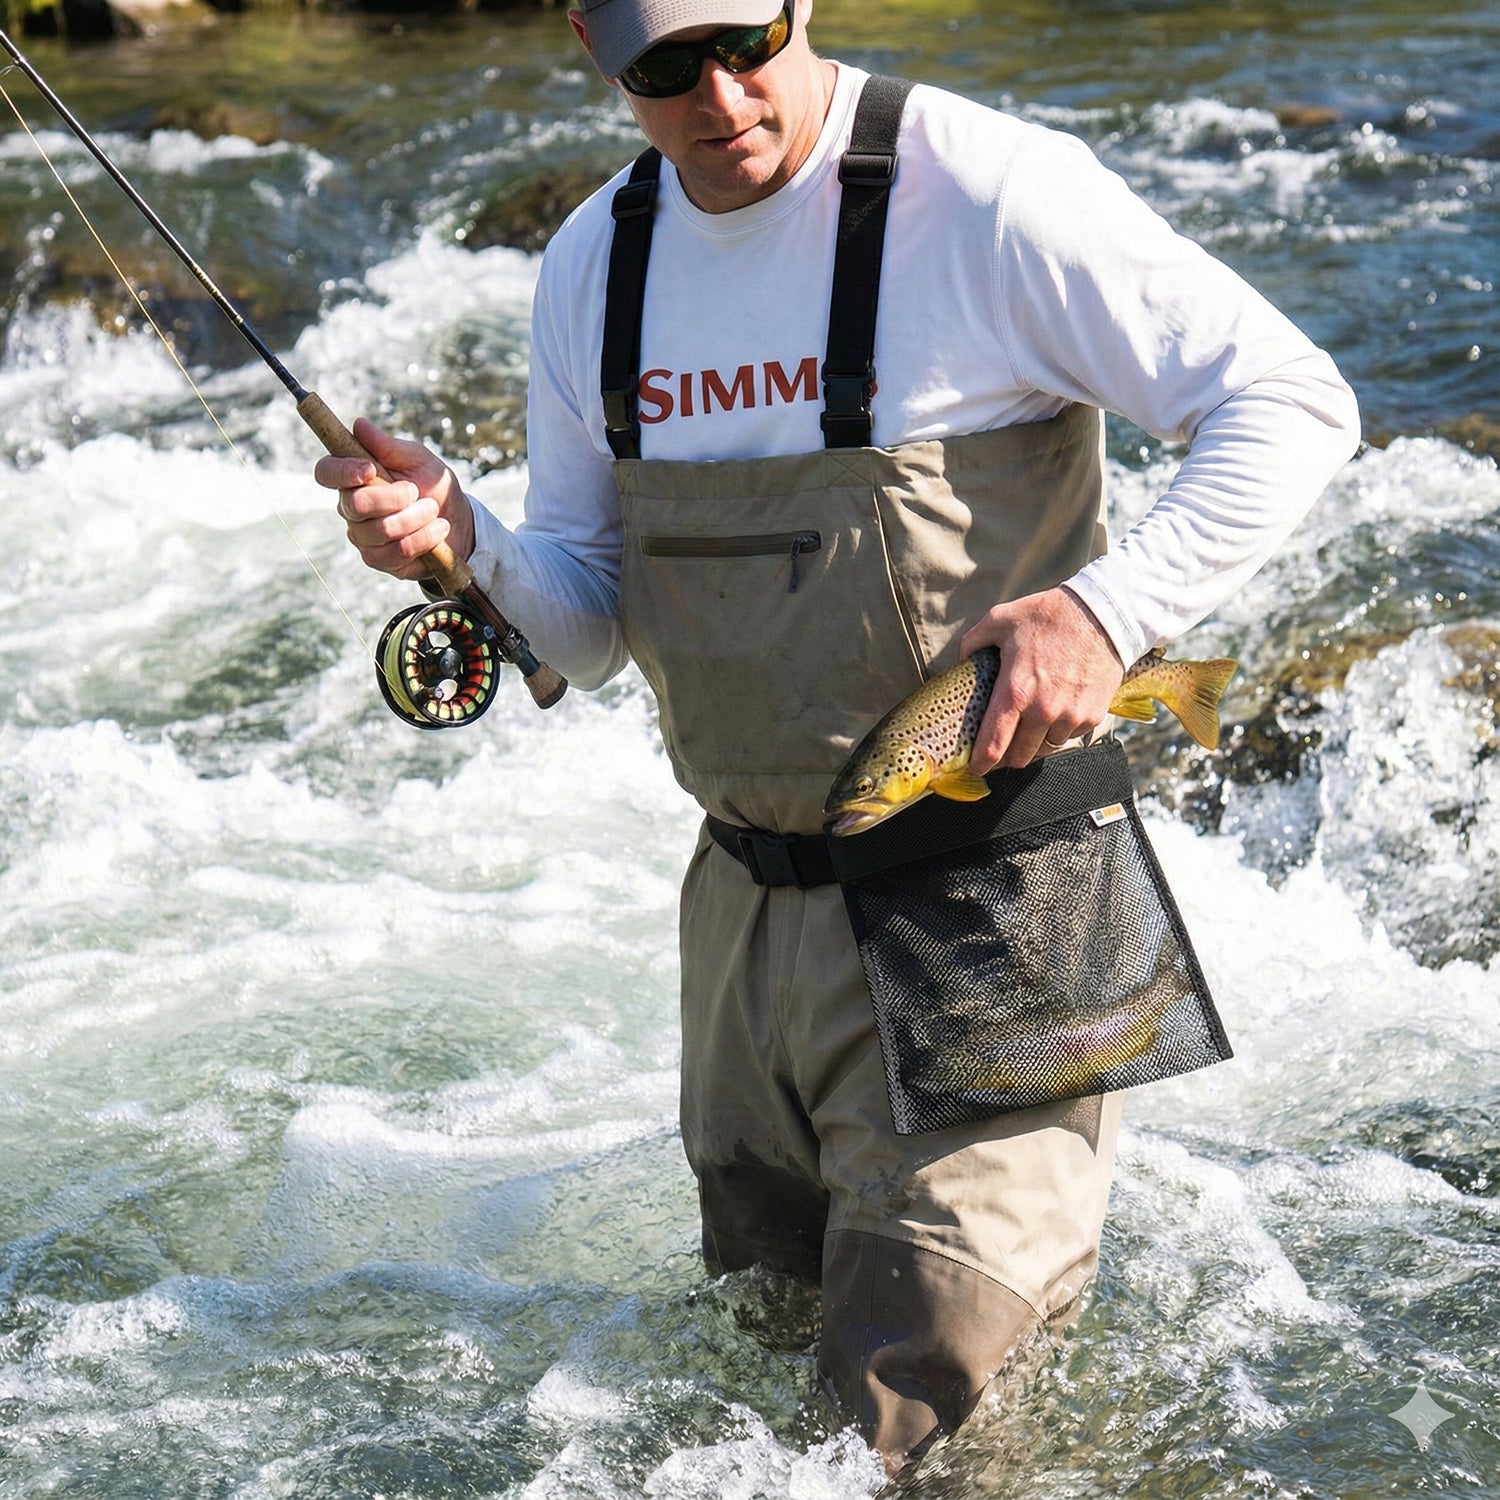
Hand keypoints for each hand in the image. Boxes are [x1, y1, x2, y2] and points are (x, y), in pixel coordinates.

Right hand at [312, 419, 475, 580]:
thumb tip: (359, 425)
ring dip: (416, 517)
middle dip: (393, 497)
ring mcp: (363, 537)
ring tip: (432, 509)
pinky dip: (425, 538)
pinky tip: (438, 529)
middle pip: (354, 504)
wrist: (458, 522)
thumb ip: (388, 445)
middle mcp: (351, 508)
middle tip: (416, 492)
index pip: (326, 472)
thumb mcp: (417, 459)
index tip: (370, 469)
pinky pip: (398, 552)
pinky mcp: (380, 560)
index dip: (342, 471)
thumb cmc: (433, 486)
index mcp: (353, 478)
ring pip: (381, 529)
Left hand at [959, 586, 1124, 772]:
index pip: (993, 745)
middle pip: (1019, 757)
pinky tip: (1056, 712)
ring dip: (1035, 743)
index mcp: (1015, 692)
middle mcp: (1043, 711)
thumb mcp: (999, 619)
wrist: (1103, 613)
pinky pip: (1069, 737)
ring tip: (1030, 724)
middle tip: (1002, 745)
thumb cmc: (1048, 615)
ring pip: (1045, 749)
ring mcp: (1071, 717)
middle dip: (1007, 755)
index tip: (976, 767)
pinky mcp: (1093, 717)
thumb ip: (972, 643)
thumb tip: (961, 662)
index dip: (981, 762)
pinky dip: (1059, 731)